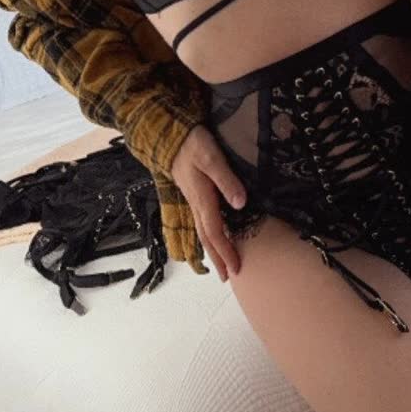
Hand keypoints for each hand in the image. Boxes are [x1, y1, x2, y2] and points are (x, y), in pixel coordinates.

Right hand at [170, 125, 247, 282]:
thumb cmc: (192, 143)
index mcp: (202, 198)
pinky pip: (201, 221)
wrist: (169, 134)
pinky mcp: (193, 193)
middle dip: (218, 258)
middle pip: (207, 238)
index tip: (236, 268)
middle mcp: (196, 203)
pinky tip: (213, 237)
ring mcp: (193, 199)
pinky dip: (208, 235)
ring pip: (202, 231)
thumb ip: (227, 180)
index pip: (215, 232)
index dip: (226, 251)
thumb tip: (241, 204)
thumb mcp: (212, 158)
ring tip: (221, 264)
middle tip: (228, 277)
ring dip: (212, 249)